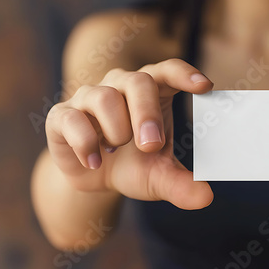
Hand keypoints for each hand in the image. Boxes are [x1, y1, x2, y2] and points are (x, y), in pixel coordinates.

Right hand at [45, 59, 213, 208]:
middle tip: (151, 146)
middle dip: (146, 113)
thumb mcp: (158, 177)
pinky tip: (94, 162)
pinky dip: (85, 143)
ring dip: (116, 130)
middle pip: (138, 81)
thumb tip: (205, 197)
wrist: (94, 177)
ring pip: (104, 97)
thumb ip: (181, 184)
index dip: (184, 74)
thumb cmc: (133, 165)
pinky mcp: (63, 115)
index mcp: (153, 91)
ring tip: (117, 150)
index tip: (204, 86)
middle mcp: (121, 85)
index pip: (168, 71)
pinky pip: (72, 119)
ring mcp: (90, 97)